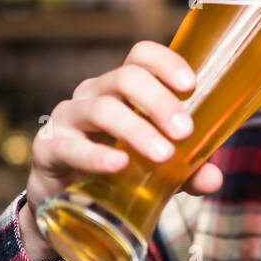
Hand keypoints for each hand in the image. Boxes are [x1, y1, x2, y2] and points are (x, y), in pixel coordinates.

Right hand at [26, 39, 224, 217]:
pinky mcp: (48, 149)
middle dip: (159, 101)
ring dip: (136, 130)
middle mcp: (94, 94)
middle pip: (126, 78)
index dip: (166, 63)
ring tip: (164, 154)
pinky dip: (96, 155)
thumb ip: (188, 172)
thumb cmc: (117, 172)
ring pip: (101, 109)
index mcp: (122, 89)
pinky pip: (70, 146)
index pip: (141, 57)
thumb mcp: (159, 171)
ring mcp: (68, 119)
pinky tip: (119, 164)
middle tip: (185, 131)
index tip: (191, 86)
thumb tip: (212, 177)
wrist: (66, 203)